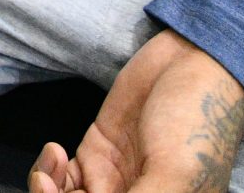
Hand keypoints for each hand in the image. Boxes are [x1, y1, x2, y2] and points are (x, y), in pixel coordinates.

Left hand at [29, 31, 243, 192]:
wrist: (194, 64)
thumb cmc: (197, 123)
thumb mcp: (174, 173)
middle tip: (47, 186)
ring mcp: (115, 181)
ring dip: (46, 191)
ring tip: (50, 167)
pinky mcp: (98, 153)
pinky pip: (63, 178)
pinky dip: (49, 170)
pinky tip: (55, 151)